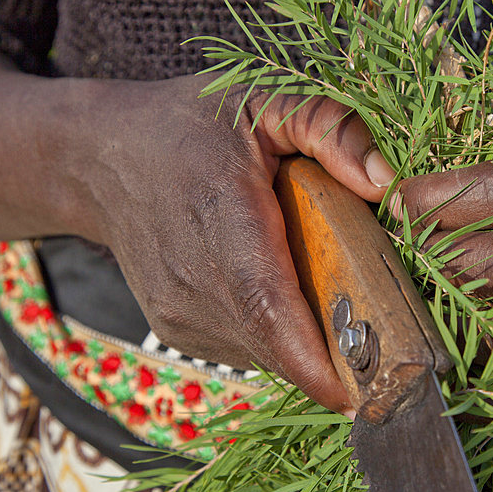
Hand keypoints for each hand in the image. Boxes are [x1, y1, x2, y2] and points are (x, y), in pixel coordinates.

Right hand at [72, 75, 393, 413]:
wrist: (101, 161)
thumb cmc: (190, 127)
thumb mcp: (262, 98)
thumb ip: (329, 129)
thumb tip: (384, 182)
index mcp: (222, 212)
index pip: (264, 300)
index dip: (309, 354)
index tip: (355, 392)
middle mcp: (193, 276)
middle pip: (275, 341)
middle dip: (336, 361)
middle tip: (391, 363)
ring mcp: (179, 312)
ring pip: (265, 353)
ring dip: (311, 347)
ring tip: (344, 311)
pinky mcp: (177, 331)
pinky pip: (247, 349)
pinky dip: (282, 339)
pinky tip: (293, 301)